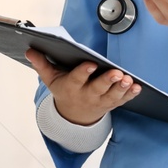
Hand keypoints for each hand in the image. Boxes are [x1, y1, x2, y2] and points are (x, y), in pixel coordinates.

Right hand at [24, 47, 139, 125]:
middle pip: (98, 88)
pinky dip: (130, 95)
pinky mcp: (111, 104)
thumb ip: (41, 64)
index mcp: (71, 87)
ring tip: (128, 79)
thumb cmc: (63, 90)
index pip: (77, 79)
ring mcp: (100, 101)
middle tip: (116, 73)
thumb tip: (30, 51)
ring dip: (121, 88)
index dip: (83, 72)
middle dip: (107, 81)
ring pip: (112, 96)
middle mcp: (86, 95)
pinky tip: (137, 87)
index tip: (90, 63)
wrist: (73, 116)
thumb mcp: (50, 79)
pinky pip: (122, 100)